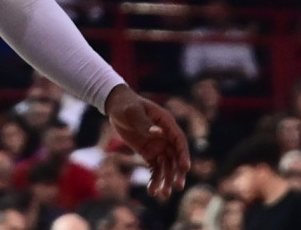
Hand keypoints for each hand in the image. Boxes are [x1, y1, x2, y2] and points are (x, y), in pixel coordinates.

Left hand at [105, 85, 190, 200]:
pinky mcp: (149, 153)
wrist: (116, 107)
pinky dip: (154, 179)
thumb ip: (144, 123)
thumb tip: (159, 133)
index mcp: (166, 123)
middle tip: (178, 186)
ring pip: (166, 166)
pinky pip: (155, 168)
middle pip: (175, 156)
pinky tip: (152, 191)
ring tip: (163, 194)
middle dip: (177, 172)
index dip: (183, 154)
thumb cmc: (126, 105)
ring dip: (166, 180)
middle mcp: (165, 136)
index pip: (179, 140)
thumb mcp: (133, 112)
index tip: (185, 167)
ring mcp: (158, 145)